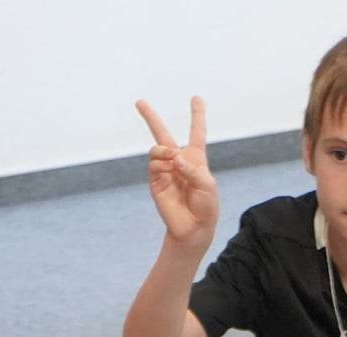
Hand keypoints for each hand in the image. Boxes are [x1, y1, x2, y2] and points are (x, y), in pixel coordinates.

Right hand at [138, 97, 218, 248]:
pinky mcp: (155, 181)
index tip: (196, 98)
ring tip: (174, 162)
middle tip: (139, 102)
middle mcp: (178, 161)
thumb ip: (192, 169)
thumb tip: (174, 158)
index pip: (197, 132)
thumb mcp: (207, 185)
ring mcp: (165, 170)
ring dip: (165, 151)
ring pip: (157, 148)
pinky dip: (162, 165)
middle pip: (162, 134)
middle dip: (150, 117)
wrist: (193, 227)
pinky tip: (170, 172)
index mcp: (195, 159)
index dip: (197, 115)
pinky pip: (154, 165)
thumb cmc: (206, 206)